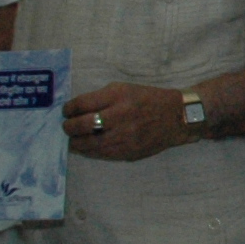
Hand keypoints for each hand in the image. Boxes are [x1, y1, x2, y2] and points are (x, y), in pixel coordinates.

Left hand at [64, 82, 192, 160]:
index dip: (69, 109)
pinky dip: (90, 151)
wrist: (178, 117)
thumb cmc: (148, 99)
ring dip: (77, 142)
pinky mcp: (129, 152)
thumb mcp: (125, 89)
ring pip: (89, 144)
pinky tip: (87, 147)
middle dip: (69, 127)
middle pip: (82, 125)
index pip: (82, 104)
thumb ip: (101, 97)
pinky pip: (102, 154)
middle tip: (67, 127)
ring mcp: (125, 137)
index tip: (67, 111)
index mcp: (118, 97)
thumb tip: (78, 110)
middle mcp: (120, 116)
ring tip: (74, 140)